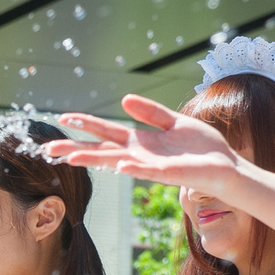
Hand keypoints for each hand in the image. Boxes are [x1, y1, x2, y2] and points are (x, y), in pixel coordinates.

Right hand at [47, 97, 245, 199]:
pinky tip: (122, 163)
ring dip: (95, 159)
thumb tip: (124, 101)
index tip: (62, 118)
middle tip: (49, 149)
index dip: (85, 124)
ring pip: (117, 162)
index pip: (106, 133)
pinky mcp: (169, 173)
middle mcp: (140, 155)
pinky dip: (134, 167)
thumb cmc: (201, 148)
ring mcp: (152, 166)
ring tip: (73, 157)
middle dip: (75, 148)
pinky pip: (148, 169)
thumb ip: (150, 112)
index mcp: (140, 142)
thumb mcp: (173, 122)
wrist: (225, 166)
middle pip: (101, 150)